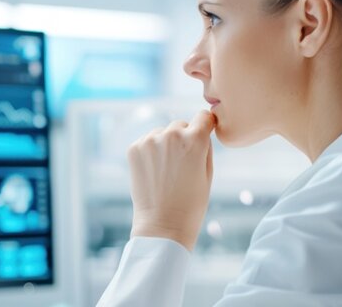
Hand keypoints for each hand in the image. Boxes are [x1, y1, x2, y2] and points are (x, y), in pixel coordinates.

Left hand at [127, 110, 215, 250]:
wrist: (162, 225)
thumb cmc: (191, 204)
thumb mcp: (208, 173)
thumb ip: (205, 146)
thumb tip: (200, 129)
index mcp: (195, 140)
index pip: (203, 116)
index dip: (205, 126)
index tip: (204, 133)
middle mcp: (171, 135)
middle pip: (180, 125)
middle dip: (183, 138)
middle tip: (182, 163)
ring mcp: (150, 141)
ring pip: (162, 132)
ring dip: (165, 144)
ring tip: (167, 171)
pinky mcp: (134, 148)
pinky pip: (147, 142)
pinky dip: (150, 152)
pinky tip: (154, 172)